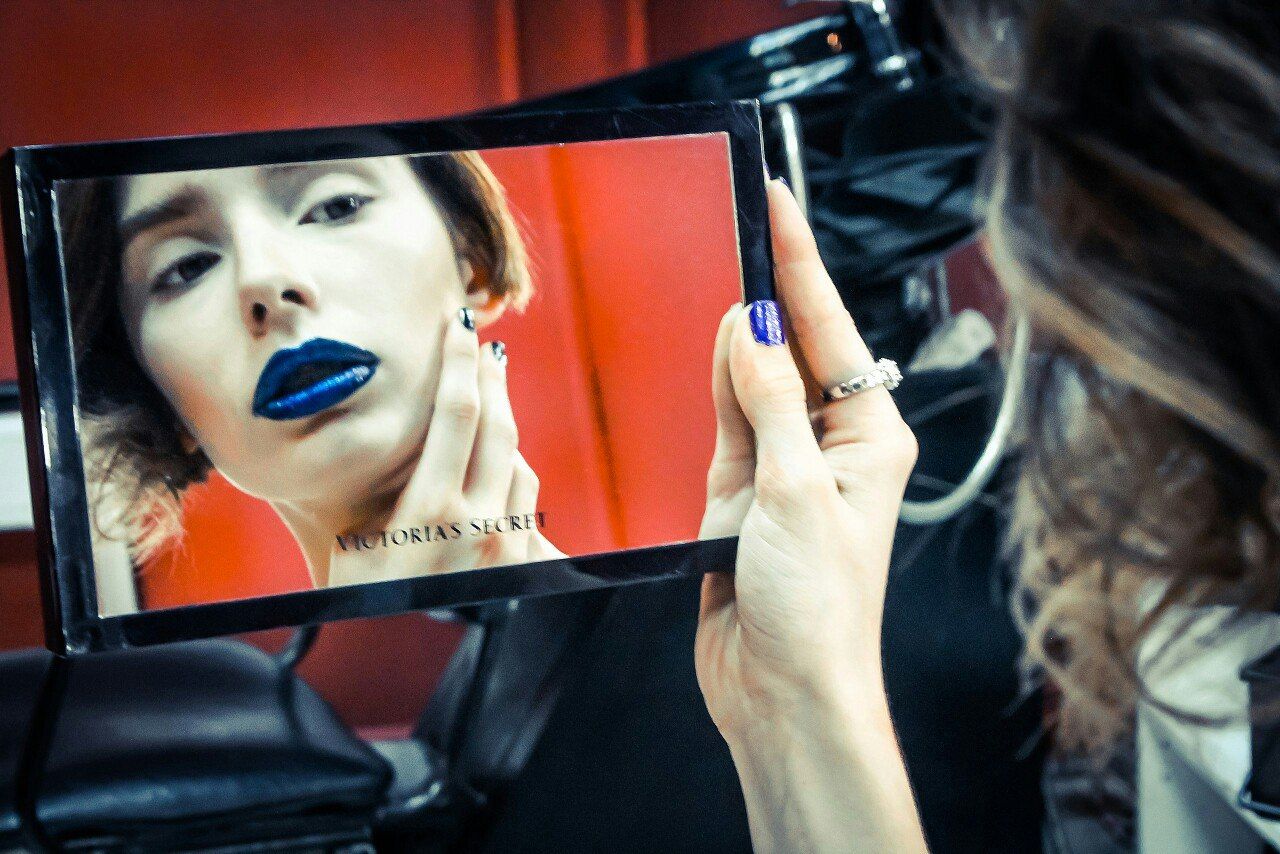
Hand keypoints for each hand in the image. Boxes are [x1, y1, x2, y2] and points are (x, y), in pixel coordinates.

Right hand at [328, 310, 559, 586]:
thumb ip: (376, 490)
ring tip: (487, 399)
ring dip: (506, 429)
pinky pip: (528, 509)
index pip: (459, 415)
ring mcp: (511, 550)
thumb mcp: (348, 547)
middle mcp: (482, 527)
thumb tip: (380, 439)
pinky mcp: (526, 569)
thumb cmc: (360, 610)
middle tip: (483, 345)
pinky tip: (498, 470)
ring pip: (521, 466)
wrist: (401, 679)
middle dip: (491, 380)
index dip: (462, 361)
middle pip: (500, 429)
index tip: (460, 324)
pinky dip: (514, 480)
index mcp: (433, 513)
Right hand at [696, 180, 925, 851]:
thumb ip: (766, 402)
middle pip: (793, 349)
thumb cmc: (819, 610)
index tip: (776, 203)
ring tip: (719, 267)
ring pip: (752, 384)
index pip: (829, 330)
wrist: (784, 695)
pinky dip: (714, 390)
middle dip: (768, 289)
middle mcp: (830, 446)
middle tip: (741, 218)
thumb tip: (750, 327)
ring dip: (735, 338)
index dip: (798, 263)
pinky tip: (706, 351)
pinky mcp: (742, 498)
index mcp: (869, 436)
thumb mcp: (791, 491)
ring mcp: (784, 471)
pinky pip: (725, 426)